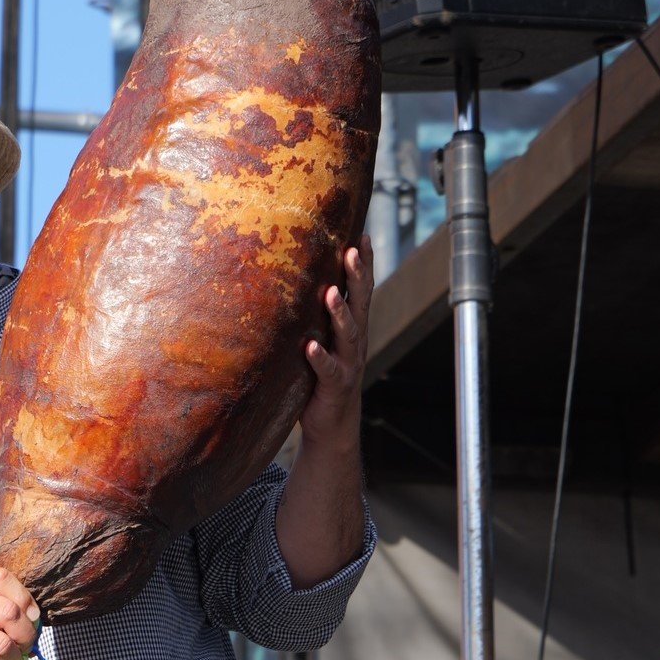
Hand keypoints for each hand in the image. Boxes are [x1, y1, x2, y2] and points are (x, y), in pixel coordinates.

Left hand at [299, 233, 372, 445]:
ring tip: (331, 292)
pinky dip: (320, 358)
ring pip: (349, 335)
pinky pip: (328, 370)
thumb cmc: (322, 376)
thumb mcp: (323, 339)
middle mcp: (356, 342)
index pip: (362, 290)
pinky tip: (310, 346)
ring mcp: (348, 364)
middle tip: (351, 250)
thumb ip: (316, 315)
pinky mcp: (335, 386)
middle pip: (361, 304)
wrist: (332, 424)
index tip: (362, 235)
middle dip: (357, 277)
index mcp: (353, 328)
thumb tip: (294, 278)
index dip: (365, 264)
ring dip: (340, 313)